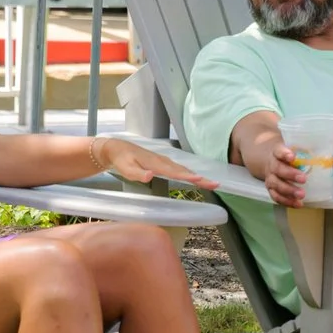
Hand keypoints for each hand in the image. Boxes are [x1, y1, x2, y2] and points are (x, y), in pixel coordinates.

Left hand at [99, 137, 215, 190]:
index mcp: (156, 164)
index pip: (175, 172)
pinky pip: (180, 168)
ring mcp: (164, 161)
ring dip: (197, 176)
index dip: (188, 177)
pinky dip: (189, 173)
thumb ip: (137, 173)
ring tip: (210, 183)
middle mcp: (163, 161)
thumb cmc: (121, 159)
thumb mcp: (125, 168)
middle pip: (184, 171)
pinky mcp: (163, 162)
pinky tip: (194, 177)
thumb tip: (150, 176)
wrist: (117, 148)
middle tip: (215, 184)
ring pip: (184, 169)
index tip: (201, 180)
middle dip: (200, 178)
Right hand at [261, 145, 310, 207]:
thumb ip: (316, 153)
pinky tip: (297, 204)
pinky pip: (276, 196)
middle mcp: (272, 165)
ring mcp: (270, 177)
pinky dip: (286, 201)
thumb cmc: (290, 156)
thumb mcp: (298, 150)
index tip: (292, 157)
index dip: (284, 154)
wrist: (272, 161)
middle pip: (278, 169)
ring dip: (289, 190)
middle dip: (290, 174)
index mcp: (278, 152)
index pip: (279, 151)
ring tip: (302, 195)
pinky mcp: (271, 189)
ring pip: (276, 184)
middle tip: (303, 179)